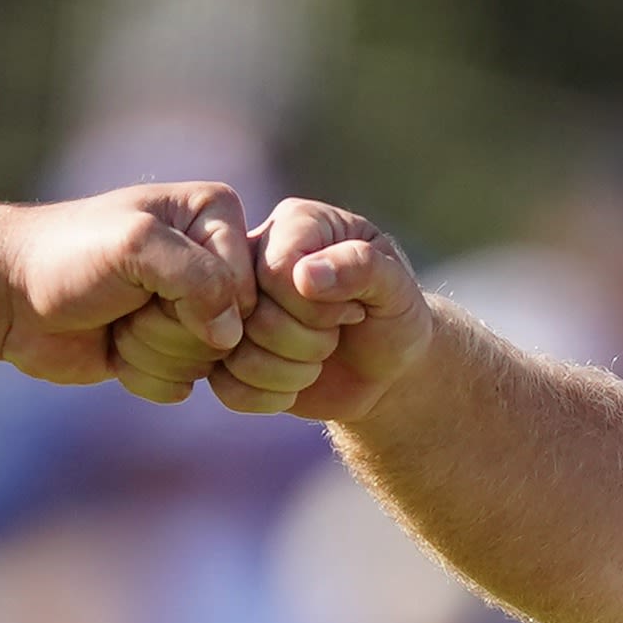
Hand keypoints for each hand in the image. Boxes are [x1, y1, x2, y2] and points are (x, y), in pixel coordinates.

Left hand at [0, 182, 252, 402]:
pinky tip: (113, 346)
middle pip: (230, 330)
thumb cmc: (66, 256)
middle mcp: (211, 259)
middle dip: (168, 327)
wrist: (8, 295)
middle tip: (126, 302)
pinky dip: (142, 375)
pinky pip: (181, 384)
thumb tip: (233, 335)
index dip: (198, 299)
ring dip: (151, 350)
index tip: (145, 280)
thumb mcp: (134, 247)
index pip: (246, 286)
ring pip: (205, 362)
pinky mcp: (169, 349)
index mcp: (214, 215)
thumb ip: (197, 278)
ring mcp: (191, 308)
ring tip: (117, 319)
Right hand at [208, 198, 431, 422]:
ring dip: (290, 372)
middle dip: (305, 341)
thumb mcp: (396, 288)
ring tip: (318, 360)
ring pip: (235, 351)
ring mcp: (235, 308)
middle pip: (251, 312)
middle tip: (335, 336)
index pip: (274, 269)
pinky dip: (269, 397)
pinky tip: (295, 387)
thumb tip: (305, 275)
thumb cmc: (394, 316)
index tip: (351, 310)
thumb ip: (361, 267)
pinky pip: (226, 387)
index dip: (313, 307)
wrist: (388, 368)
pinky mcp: (227, 353)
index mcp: (295, 224)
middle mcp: (253, 260)